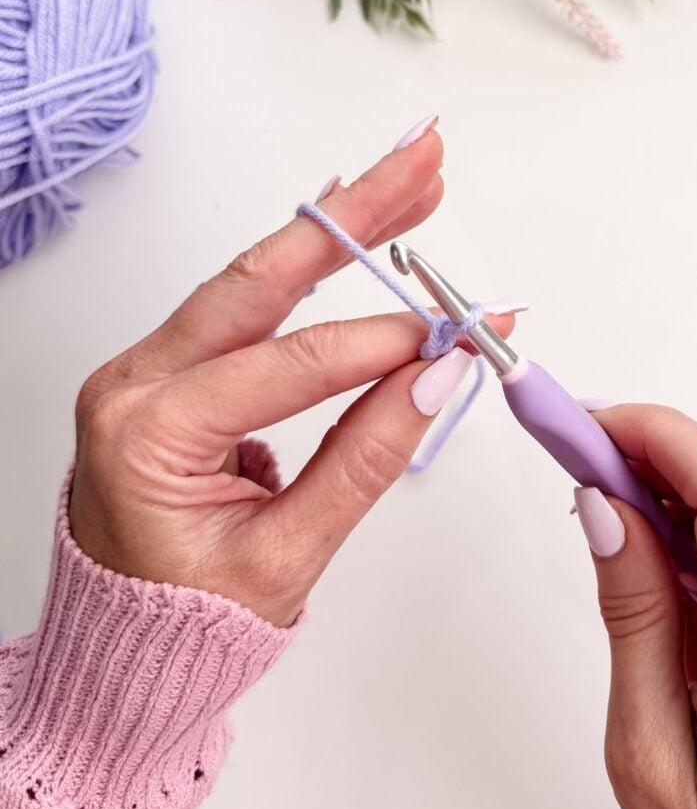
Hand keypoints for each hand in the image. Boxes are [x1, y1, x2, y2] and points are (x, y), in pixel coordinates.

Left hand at [70, 128, 513, 627]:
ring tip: (405, 182)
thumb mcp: (287, 556)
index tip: (456, 333)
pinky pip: (243, 306)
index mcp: (148, 435)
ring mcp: (148, 371)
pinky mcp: (172, 373)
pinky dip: (303, 268)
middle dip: (352, 216)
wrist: (127, 645)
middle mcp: (135, 384)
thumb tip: (434, 379)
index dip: (382, 345)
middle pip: (259, 278)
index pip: (289, 367)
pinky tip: (346, 230)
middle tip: (423, 162)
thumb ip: (364, 459)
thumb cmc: (190, 620)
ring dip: (333, 227)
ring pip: (252, 279)